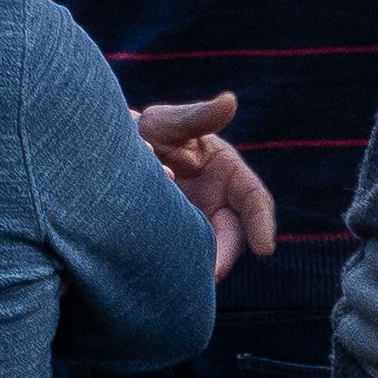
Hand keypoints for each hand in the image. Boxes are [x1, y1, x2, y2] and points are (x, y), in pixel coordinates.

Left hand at [134, 95, 275, 273]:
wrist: (112, 149)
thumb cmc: (149, 130)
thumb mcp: (169, 121)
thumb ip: (198, 116)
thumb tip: (229, 100)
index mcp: (230, 174)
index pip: (255, 201)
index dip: (262, 224)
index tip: (265, 248)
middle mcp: (221, 202)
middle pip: (232, 235)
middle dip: (224, 255)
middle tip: (211, 273)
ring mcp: (201, 221)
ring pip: (208, 247)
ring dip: (200, 261)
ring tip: (186, 277)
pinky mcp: (180, 234)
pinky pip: (185, 252)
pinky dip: (178, 261)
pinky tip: (163, 272)